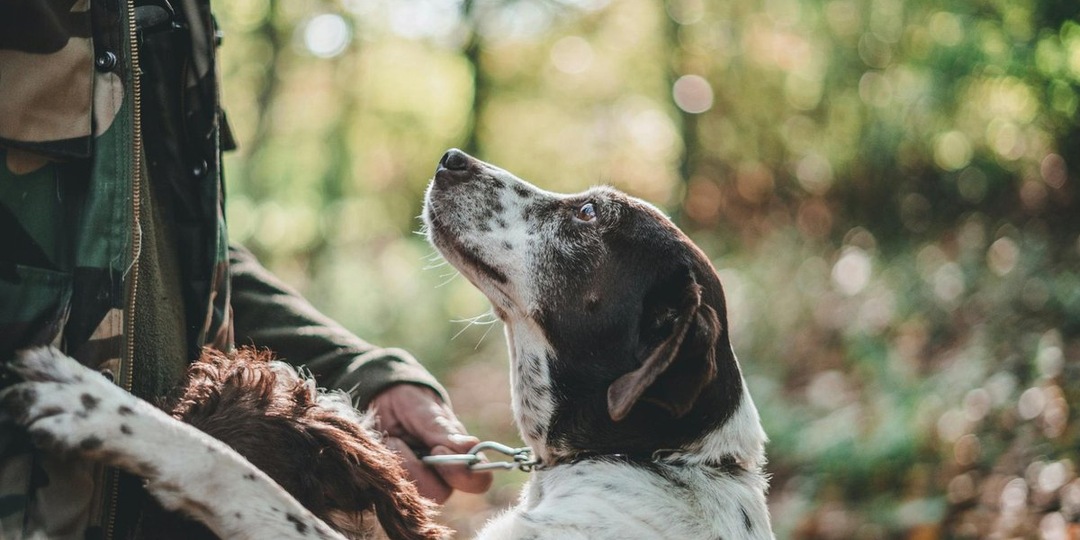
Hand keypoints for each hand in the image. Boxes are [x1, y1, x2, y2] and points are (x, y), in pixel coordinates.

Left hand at [369, 384, 492, 502]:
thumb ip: (444, 430)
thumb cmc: (410, 402)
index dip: (460, 473)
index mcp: (461, 457)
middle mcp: (443, 476)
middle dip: (417, 469)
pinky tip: (382, 449)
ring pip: (412, 495)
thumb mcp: (424, 409)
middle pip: (439, 494)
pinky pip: (388, 491)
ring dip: (397, 465)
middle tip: (401, 441)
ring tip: (391, 440)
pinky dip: (382, 468)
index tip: (438, 449)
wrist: (381, 400)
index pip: (479, 481)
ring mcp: (418, 485)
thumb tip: (472, 446)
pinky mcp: (394, 488)